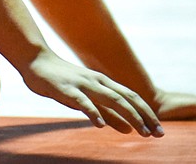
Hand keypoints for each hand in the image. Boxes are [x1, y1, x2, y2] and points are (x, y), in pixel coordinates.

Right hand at [22, 52, 163, 137]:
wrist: (35, 61)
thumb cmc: (62, 81)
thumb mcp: (89, 98)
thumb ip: (108, 113)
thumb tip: (130, 129)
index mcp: (104, 83)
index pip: (132, 97)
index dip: (147, 113)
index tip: (159, 130)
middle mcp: (97, 82)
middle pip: (127, 99)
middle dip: (144, 116)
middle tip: (158, 134)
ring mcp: (83, 84)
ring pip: (111, 99)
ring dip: (128, 115)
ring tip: (139, 131)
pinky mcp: (66, 89)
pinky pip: (82, 102)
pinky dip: (93, 112)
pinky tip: (101, 125)